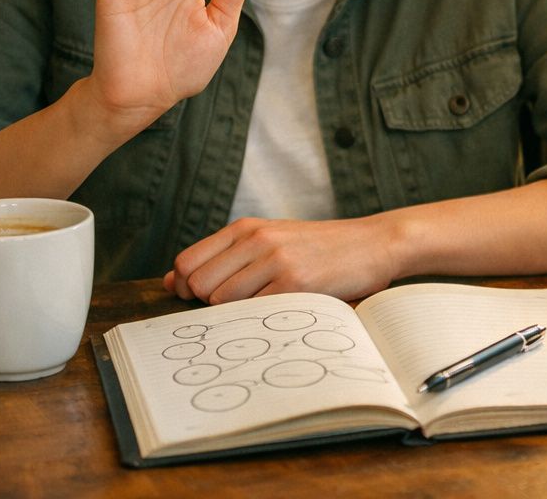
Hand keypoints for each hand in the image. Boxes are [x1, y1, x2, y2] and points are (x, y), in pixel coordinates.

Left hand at [164, 216, 400, 303]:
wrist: (374, 243)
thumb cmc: (319, 249)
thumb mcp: (269, 241)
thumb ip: (222, 258)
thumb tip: (172, 281)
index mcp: (246, 227)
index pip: (186, 263)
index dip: (189, 289)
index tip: (208, 300)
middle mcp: (256, 239)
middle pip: (199, 285)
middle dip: (210, 305)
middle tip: (243, 306)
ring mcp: (276, 260)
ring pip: (223, 301)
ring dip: (239, 314)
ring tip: (268, 307)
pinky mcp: (296, 283)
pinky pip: (255, 312)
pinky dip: (261, 320)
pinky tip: (283, 311)